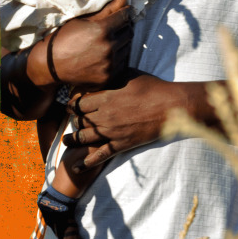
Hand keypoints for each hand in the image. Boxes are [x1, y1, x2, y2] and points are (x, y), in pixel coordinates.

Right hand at [30, 0, 132, 89]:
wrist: (50, 64)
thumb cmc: (65, 37)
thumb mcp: (83, 20)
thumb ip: (107, 10)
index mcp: (102, 30)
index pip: (125, 17)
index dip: (124, 13)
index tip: (122, 12)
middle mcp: (108, 48)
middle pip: (128, 33)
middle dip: (123, 28)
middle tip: (114, 28)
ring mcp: (108, 64)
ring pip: (127, 49)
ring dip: (121, 44)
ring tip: (108, 42)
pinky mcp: (107, 77)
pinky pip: (121, 65)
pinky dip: (117, 59)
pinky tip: (105, 56)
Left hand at [62, 73, 188, 168]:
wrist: (171, 107)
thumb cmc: (153, 88)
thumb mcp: (130, 75)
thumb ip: (114, 77)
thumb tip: (105, 71)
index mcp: (106, 98)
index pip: (80, 103)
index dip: (73, 105)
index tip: (69, 107)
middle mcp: (105, 117)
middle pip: (81, 120)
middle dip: (74, 121)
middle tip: (71, 121)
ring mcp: (112, 132)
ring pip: (85, 137)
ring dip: (73, 140)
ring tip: (65, 142)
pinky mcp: (122, 144)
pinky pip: (100, 155)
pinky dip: (87, 163)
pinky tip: (75, 167)